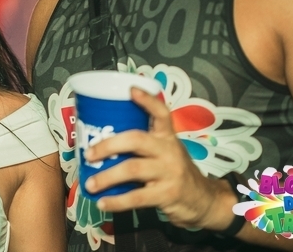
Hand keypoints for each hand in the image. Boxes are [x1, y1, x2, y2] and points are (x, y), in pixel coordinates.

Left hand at [82, 88, 236, 230]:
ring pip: (132, 169)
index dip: (147, 101)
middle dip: (108, 145)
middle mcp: (169, 151)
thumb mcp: (166, 152)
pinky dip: (117, 201)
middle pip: (136, 139)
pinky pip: (137, 197)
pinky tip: (103, 202)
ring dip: (107, 177)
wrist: (204, 201)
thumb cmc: (175, 172)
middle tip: (88, 153)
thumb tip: (100, 145)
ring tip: (89, 184)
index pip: (161, 113)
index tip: (131, 90)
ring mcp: (169, 172)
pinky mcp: (168, 194)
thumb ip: (142, 146)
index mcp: (167, 137)